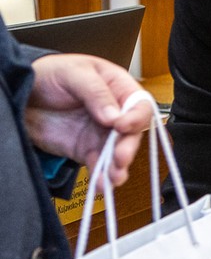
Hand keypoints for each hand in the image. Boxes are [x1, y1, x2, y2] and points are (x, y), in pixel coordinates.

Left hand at [24, 54, 154, 185]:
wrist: (23, 94)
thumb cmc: (52, 74)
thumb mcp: (74, 73)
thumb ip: (95, 92)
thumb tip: (114, 116)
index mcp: (119, 89)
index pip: (139, 105)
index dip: (136, 117)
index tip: (122, 126)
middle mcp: (116, 113)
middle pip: (132, 133)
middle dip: (127, 147)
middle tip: (120, 158)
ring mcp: (101, 134)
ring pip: (118, 153)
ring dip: (118, 167)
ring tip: (113, 178)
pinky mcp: (86, 150)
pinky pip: (98, 165)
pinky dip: (101, 177)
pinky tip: (102, 184)